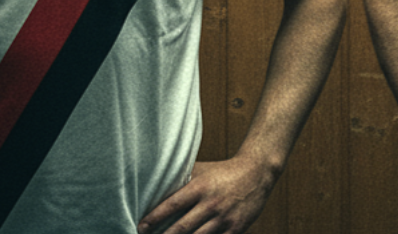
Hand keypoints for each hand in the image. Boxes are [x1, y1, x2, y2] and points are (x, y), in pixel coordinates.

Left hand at [137, 157, 275, 233]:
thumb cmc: (223, 172)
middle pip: (182, 227)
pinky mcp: (235, 229)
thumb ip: (182, 178)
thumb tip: (156, 184)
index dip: (154, 218)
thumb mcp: (202, 170)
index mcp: (200, 187)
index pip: (172, 205)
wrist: (257, 173)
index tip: (141, 227)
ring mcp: (224, 218)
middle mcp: (211, 204)